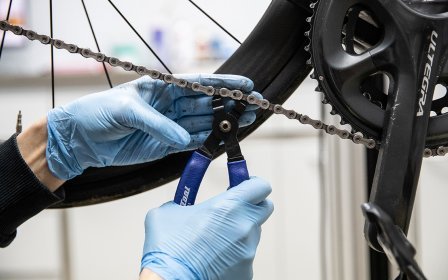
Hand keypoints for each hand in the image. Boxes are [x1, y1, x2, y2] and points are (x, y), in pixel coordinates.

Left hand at [46, 74, 260, 179]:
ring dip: (224, 124)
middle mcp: (170, 105)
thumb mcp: (126, 111)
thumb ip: (157, 124)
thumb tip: (184, 139)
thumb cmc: (98, 112)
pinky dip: (208, 142)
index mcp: (162, 87)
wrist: (81, 138)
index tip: (246, 85)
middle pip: (207, 104)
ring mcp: (170, 126)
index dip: (223, 83)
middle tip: (253, 107)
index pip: (199, 83)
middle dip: (231, 105)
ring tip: (245, 122)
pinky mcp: (165, 145)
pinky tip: (224, 139)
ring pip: (204, 123)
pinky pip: (192, 143)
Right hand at [141, 177, 273, 279]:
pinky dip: (233, 255)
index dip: (252, 184)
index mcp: (230, 206)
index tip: (243, 185)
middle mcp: (245, 227)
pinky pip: (244, 256)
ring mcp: (248, 251)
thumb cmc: (168, 250)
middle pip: (264, 208)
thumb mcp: (168, 212)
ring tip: (213, 240)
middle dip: (251, 206)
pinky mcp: (246, 272)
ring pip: (252, 234)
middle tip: (233, 209)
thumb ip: (183, 201)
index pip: (261, 186)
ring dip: (239, 232)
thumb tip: (182, 204)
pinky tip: (212, 259)